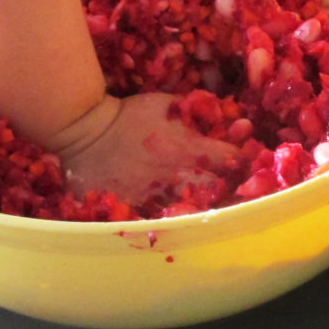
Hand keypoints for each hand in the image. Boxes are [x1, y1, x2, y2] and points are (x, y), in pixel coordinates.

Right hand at [58, 93, 239, 205]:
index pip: (232, 160)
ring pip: (193, 213)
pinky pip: (162, 224)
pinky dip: (172, 223)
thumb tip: (222, 115)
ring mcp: (160, 199)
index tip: (242, 164)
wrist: (86, 132)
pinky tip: (177, 221)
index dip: (242, 162)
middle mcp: (181, 178)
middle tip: (232, 192)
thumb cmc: (128, 115)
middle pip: (220, 193)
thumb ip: (195, 112)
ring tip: (207, 210)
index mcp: (192, 150)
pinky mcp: (138, 213)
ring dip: (202, 210)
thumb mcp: (166, 103)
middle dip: (230, 191)